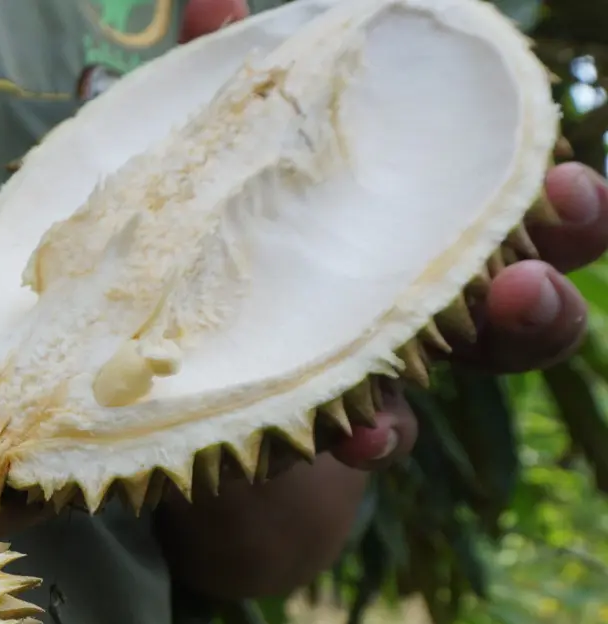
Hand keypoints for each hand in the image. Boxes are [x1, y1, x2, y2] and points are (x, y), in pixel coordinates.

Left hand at [178, 0, 607, 474]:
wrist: (155, 384)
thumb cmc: (208, 245)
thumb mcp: (207, 162)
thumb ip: (226, 87)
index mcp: (420, 225)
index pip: (520, 207)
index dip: (567, 202)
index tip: (562, 177)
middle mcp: (427, 299)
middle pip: (533, 294)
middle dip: (550, 285)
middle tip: (524, 272)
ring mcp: (392, 370)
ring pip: (482, 367)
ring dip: (497, 349)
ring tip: (469, 337)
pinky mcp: (338, 430)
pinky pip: (380, 438)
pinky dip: (377, 435)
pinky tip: (358, 436)